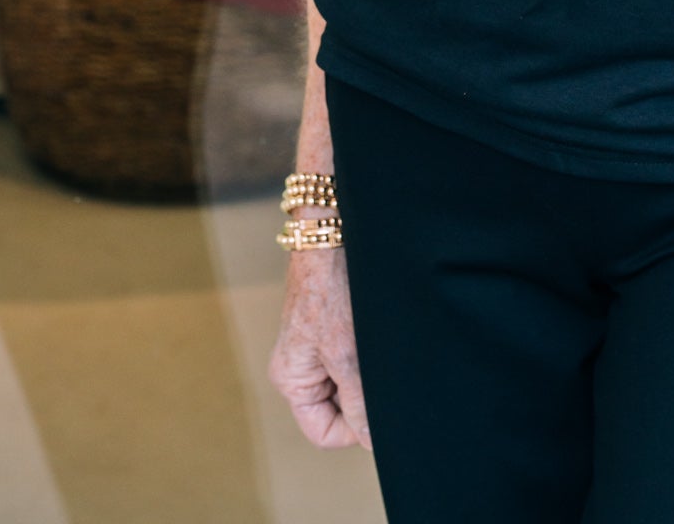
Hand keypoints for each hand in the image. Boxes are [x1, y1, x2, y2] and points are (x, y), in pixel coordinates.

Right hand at [269, 248, 371, 449]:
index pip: (324, 432)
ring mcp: (318, 348)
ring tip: (379, 347)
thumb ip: (359, 402)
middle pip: (339, 409)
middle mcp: (302, 368)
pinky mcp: (336, 328)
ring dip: (370, 373)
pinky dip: (371, 354)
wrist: (332, 231)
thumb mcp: (346, 354)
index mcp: (292, 380)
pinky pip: (357, 359)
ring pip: (353, 383)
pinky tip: (380, 335)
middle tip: (382, 370)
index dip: (355, 429)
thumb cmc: (330, 289)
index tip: (380, 410)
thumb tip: (371, 441)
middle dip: (365, 396)